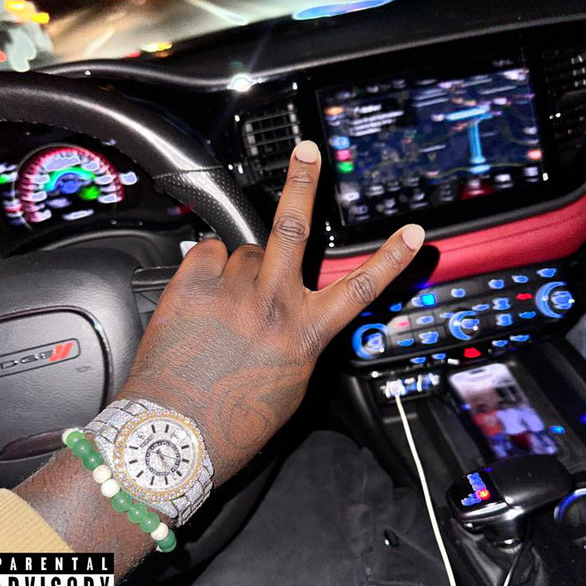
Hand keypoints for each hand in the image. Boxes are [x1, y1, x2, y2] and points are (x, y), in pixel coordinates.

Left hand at [119, 141, 424, 484]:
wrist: (174, 433)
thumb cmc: (234, 419)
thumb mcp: (290, 382)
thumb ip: (301, 336)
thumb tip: (297, 310)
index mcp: (304, 333)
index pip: (360, 287)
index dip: (391, 257)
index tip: (410, 233)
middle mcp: (271, 304)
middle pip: (293, 228)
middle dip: (303, 182)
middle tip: (307, 152)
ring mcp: (230, 291)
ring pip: (244, 251)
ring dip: (241, 267)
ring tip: (227, 302)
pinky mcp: (192, 286)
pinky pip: (208, 252)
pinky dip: (210, 266)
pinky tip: (206, 294)